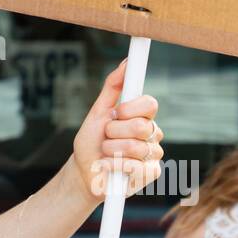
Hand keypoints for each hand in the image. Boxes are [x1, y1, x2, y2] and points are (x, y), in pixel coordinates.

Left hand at [68, 59, 162, 201]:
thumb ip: (113, 86)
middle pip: (141, 126)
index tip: (115, 114)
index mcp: (143, 116)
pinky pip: (136, 167)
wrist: (84, 171)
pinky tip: (109, 166)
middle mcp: (152, 133)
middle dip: (114, 132)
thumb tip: (126, 63)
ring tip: (106, 152)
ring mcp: (153, 154)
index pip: (150, 104)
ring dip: (110, 149)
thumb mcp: (98, 111)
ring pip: (135, 147)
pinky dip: (114, 165)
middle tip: (106, 137)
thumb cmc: (92, 141)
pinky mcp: (151, 174)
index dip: (130, 109)